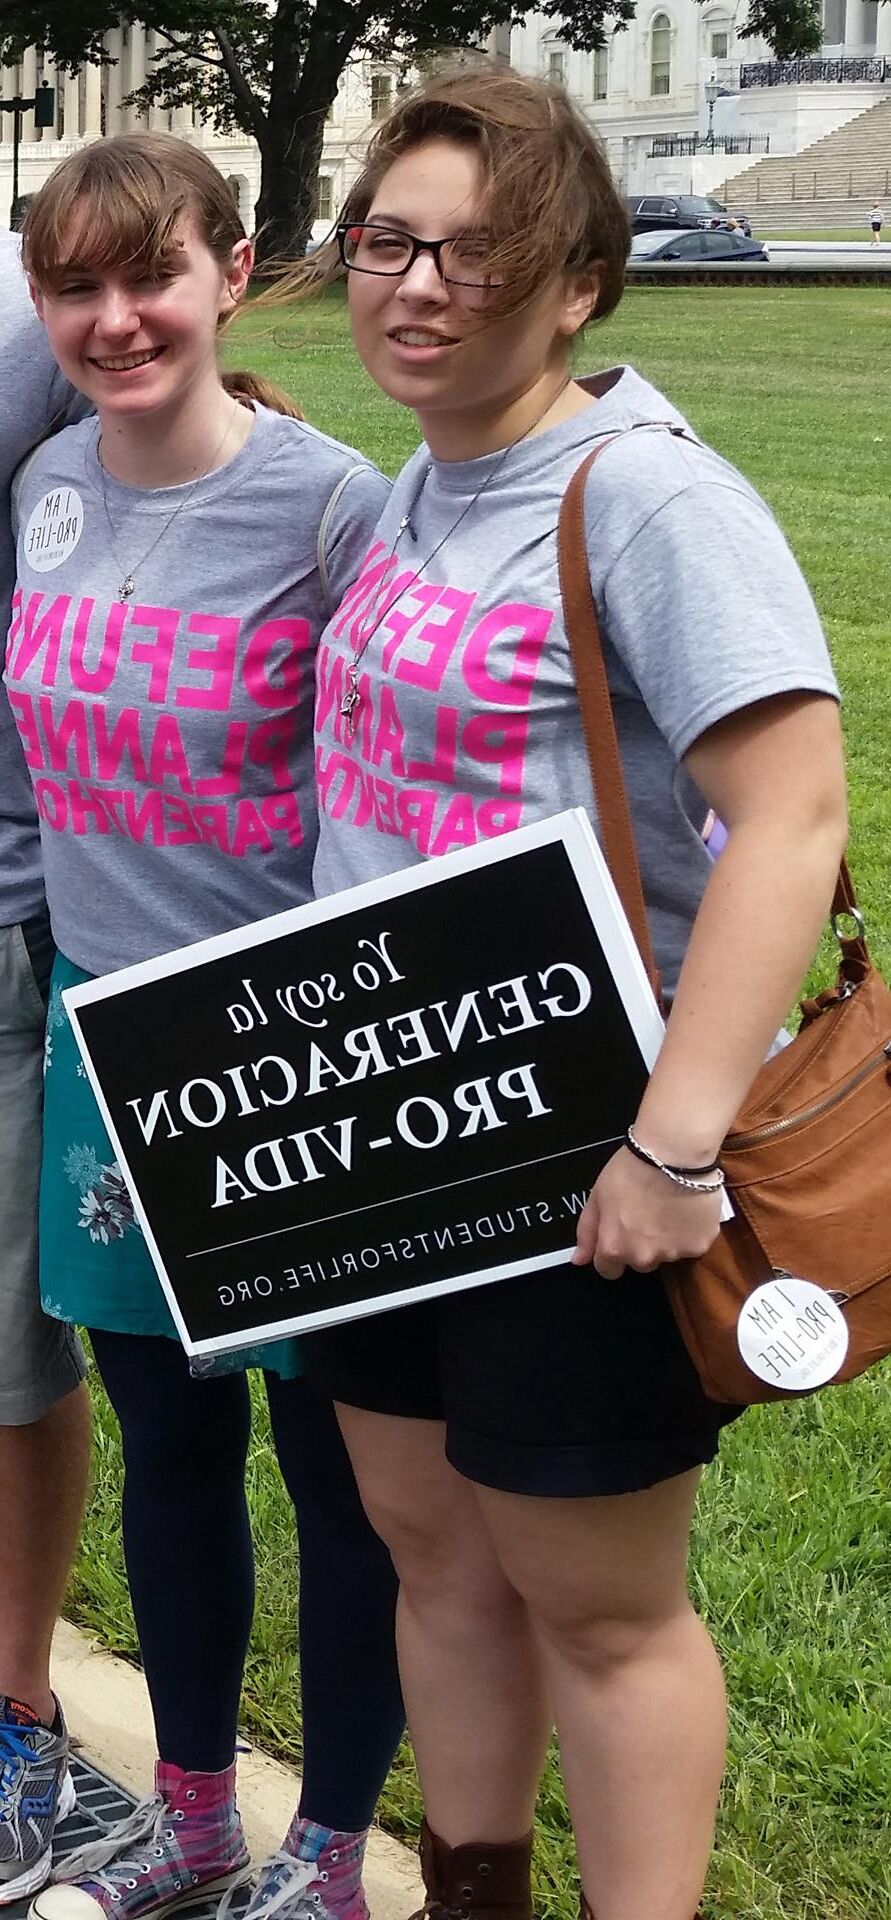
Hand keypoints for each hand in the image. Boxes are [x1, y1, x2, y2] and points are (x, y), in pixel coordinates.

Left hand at [572, 1145, 722, 1278]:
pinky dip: (690, 1232)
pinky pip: (692, 1245)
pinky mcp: (699, 1245)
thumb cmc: (633, 1169)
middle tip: (647, 1214)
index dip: (613, 1250)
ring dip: (667, 1239)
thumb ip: (587, 1232)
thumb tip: (579, 1259)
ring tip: (669, 1207)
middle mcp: (643, 1257)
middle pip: (640, 1263)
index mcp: (614, 1248)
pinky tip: (687, 1209)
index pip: (608, 1270)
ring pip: (667, 1254)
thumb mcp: (597, 1196)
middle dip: (641, 1245)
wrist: (674, 1152)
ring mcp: (673, 1254)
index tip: (621, 1232)